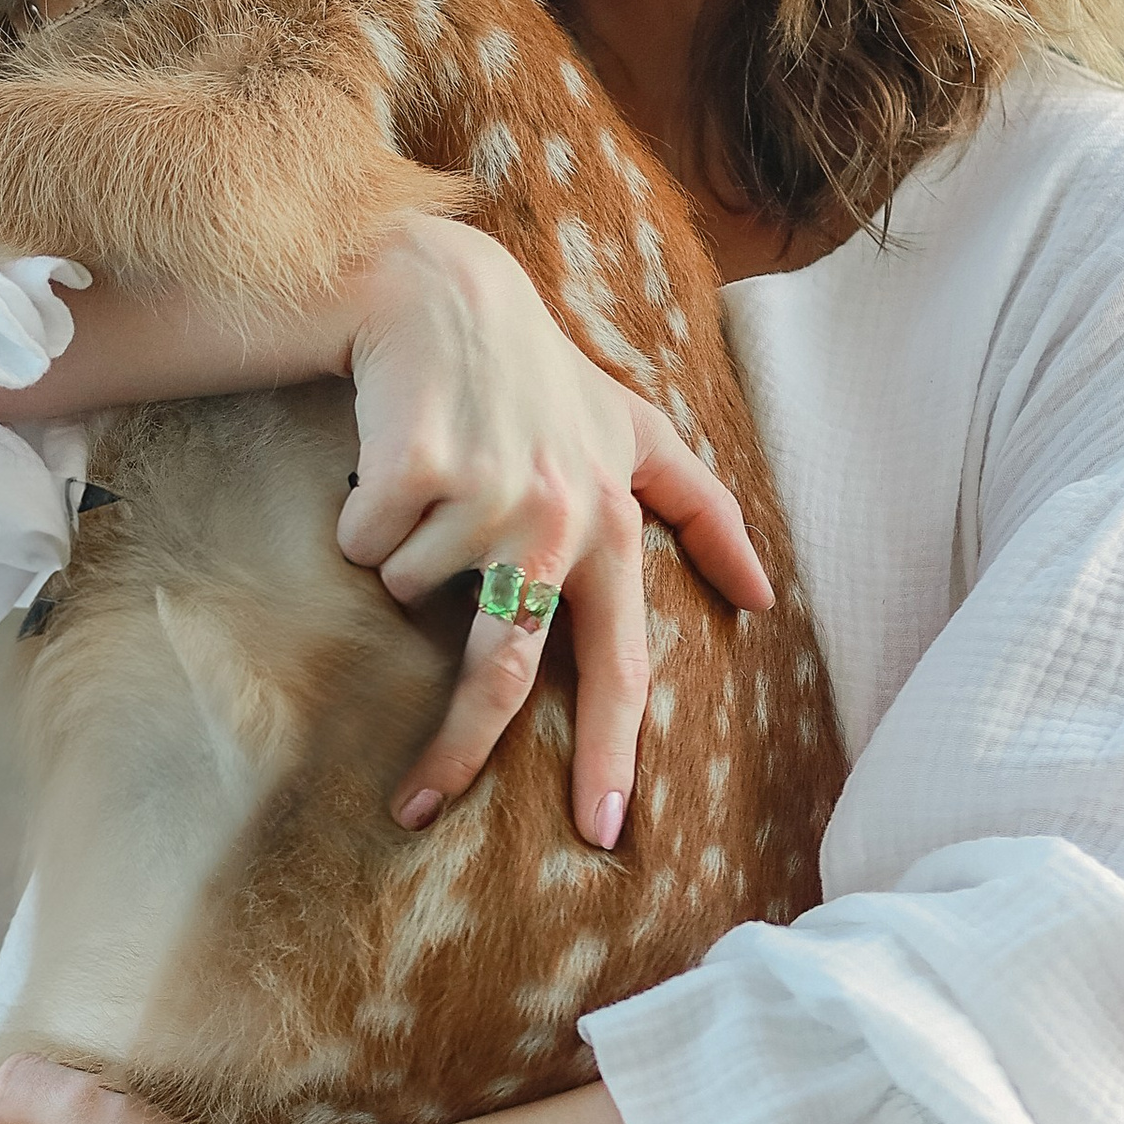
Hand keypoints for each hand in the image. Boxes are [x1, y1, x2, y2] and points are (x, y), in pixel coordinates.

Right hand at [334, 220, 770, 847]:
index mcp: (611, 523)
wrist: (439, 292)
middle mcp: (557, 516)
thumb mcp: (632, 426)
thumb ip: (699, 508)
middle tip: (419, 806)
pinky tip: (387, 461)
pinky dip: (361, 518)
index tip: (602, 831)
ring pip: (408, 592)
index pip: (619, 661)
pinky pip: (363, 545)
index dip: (610, 752)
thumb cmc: (536, 372)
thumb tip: (763, 595)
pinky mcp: (414, 471)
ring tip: (426, 489)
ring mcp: (485, 492)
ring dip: (399, 555)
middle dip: (458, 753)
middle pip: (502, 671)